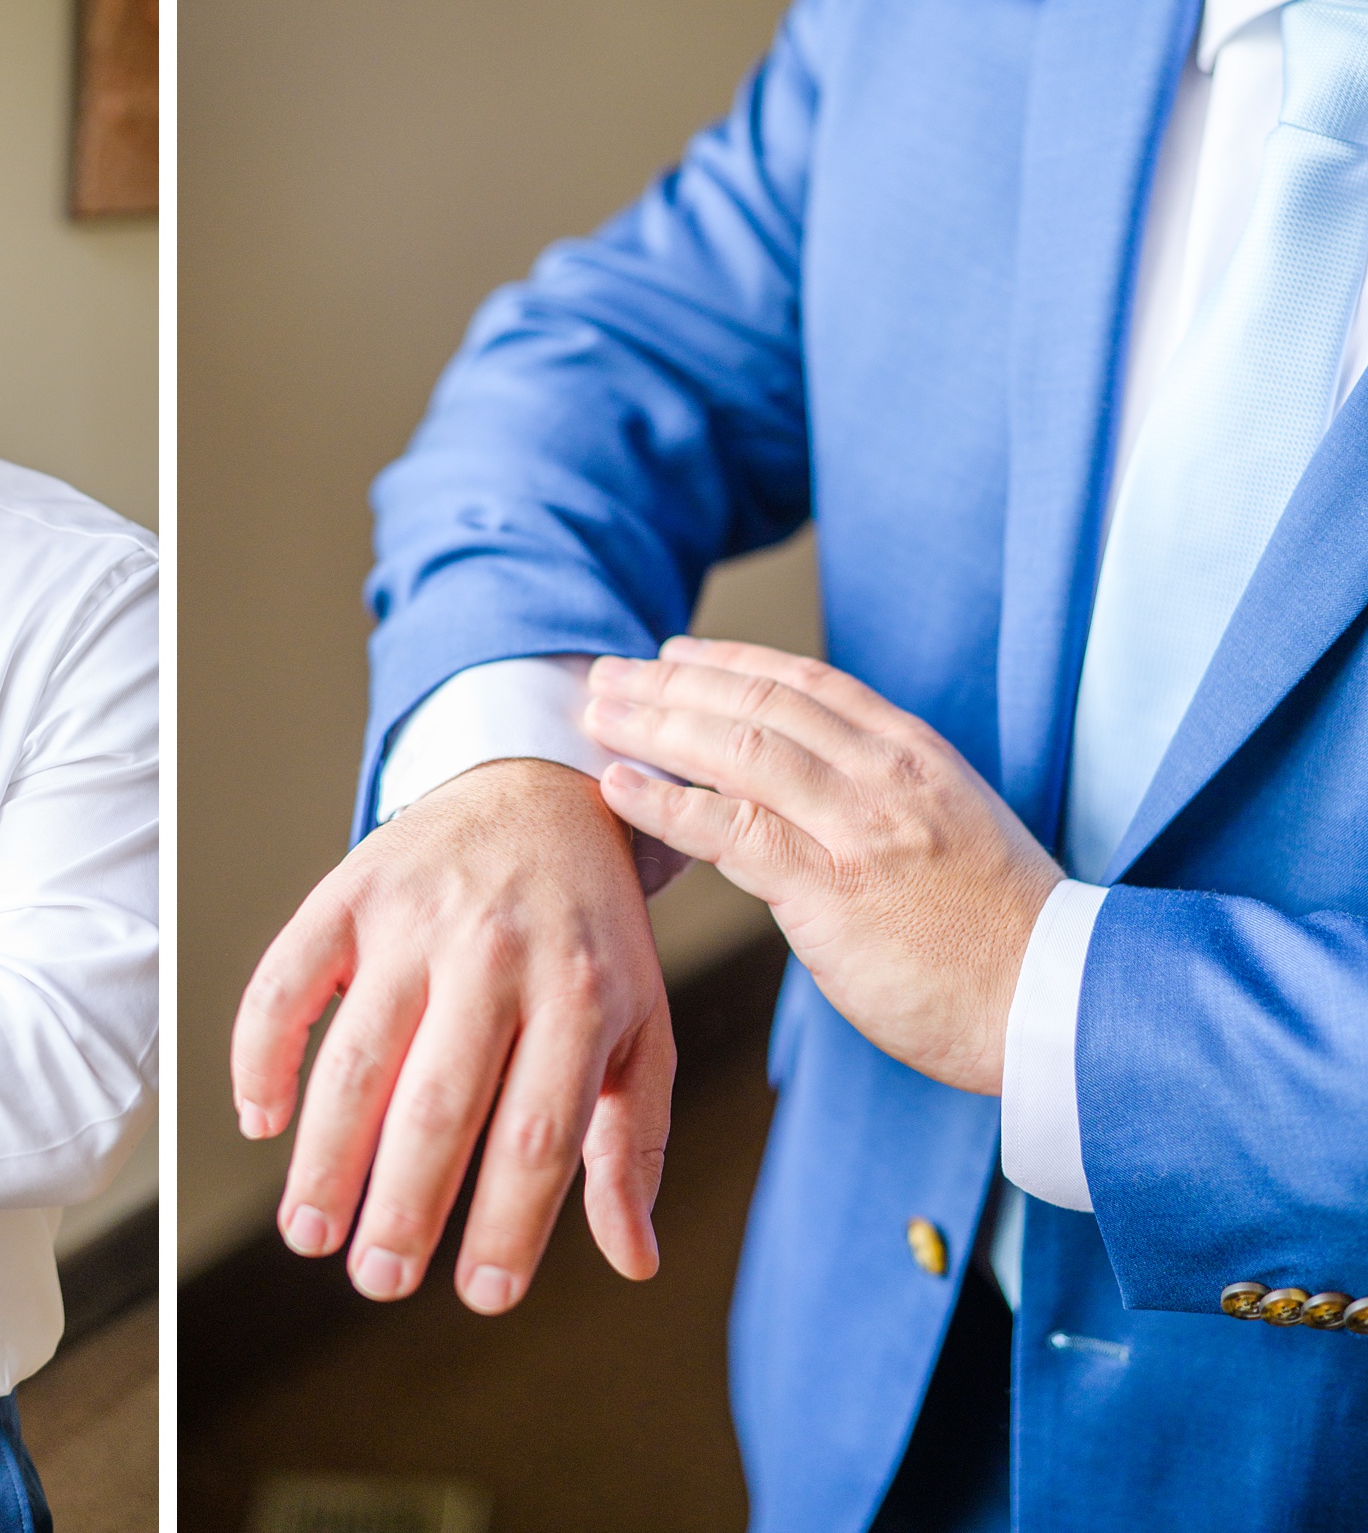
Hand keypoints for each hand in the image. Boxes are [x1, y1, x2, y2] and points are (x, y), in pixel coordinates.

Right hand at [231, 759, 674, 1313]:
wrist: (539, 790)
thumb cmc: (592, 933)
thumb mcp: (639, 1025)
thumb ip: (629, 1140)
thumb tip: (633, 1259)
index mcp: (581, 992)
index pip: (540, 1131)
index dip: (509, 1223)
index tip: (482, 1295)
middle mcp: (497, 952)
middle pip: (439, 1103)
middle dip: (404, 1205)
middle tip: (379, 1280)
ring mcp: (417, 919)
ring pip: (358, 1056)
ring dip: (326, 1155)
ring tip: (310, 1232)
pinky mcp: (351, 891)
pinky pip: (288, 979)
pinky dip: (263, 1052)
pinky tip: (261, 1118)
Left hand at [585, 637, 1063, 1094]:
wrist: (1060, 1003)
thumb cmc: (999, 935)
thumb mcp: (950, 832)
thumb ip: (879, 800)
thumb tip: (804, 795)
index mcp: (914, 754)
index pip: (805, 682)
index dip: (728, 661)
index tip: (671, 654)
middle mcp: (885, 775)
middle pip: (757, 702)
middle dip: (671, 683)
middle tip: (606, 675)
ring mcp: (860, 828)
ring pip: (737, 749)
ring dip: (655, 725)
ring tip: (596, 715)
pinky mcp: (834, 890)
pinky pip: (731, 830)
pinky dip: (666, 803)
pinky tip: (620, 786)